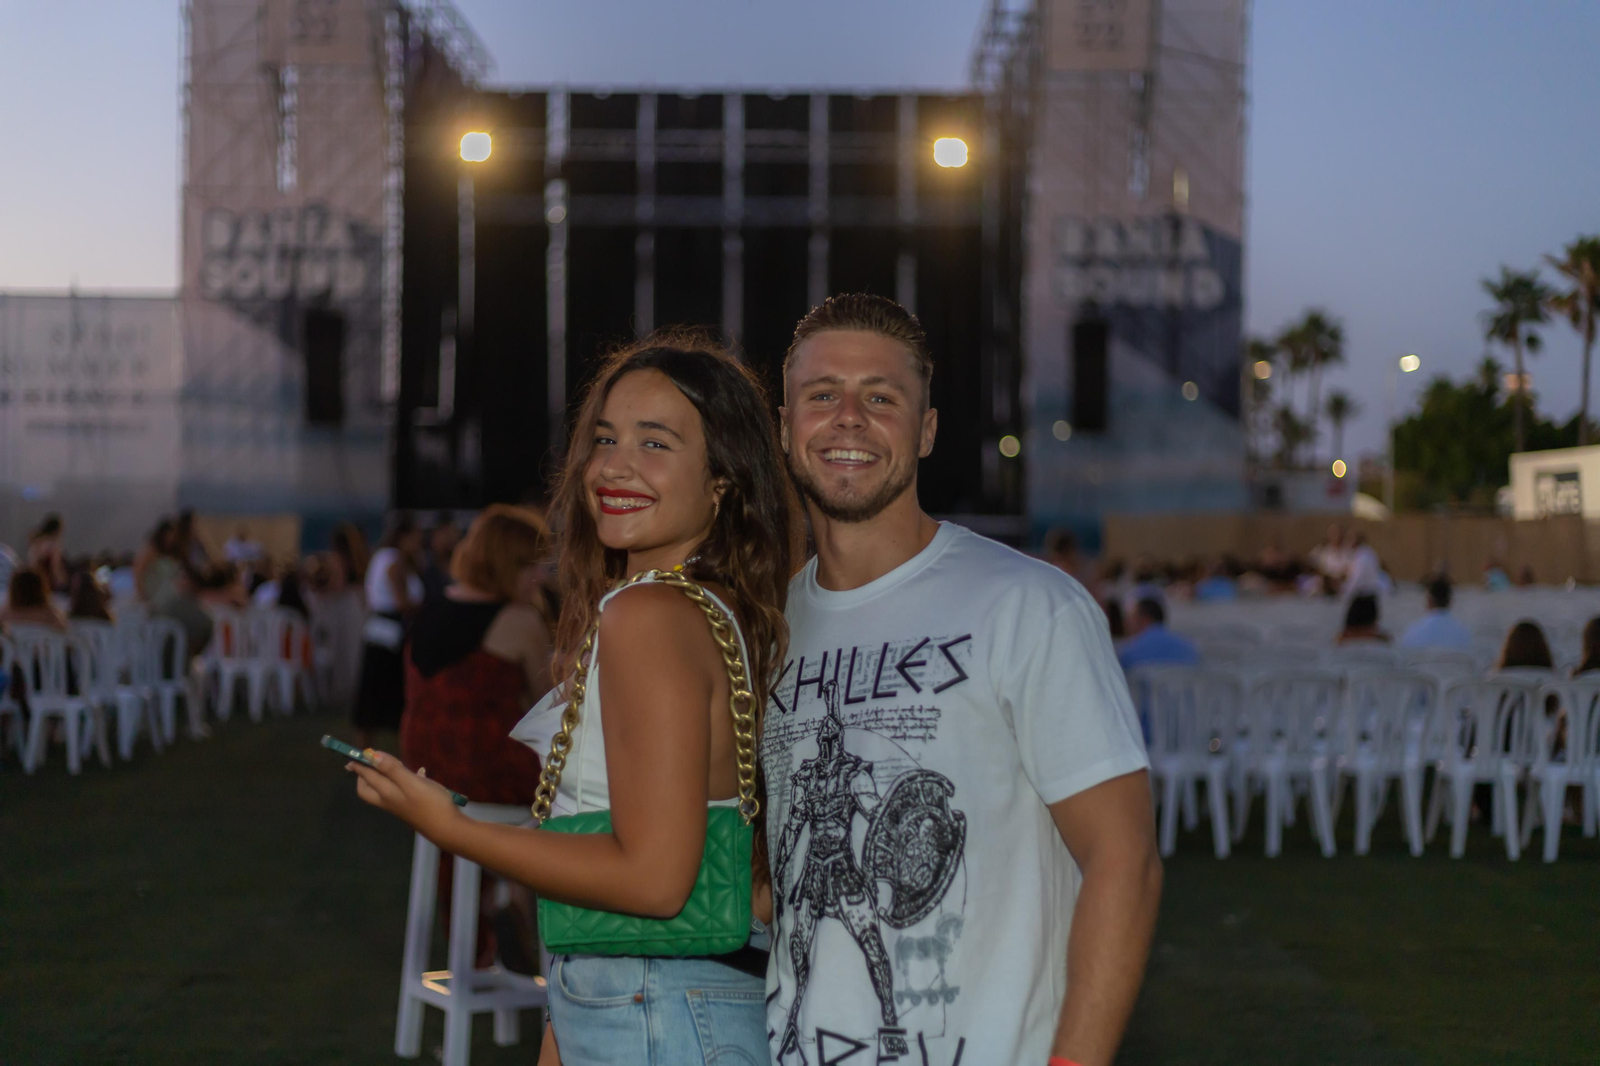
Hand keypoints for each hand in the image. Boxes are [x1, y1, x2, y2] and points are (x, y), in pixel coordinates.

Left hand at [347, 751, 461, 842]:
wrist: (446, 827)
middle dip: (365, 775)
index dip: (361, 764)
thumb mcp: (411, 783)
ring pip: (383, 789)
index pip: (367, 776)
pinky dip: (403, 780)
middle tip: (372, 762)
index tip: (356, 754)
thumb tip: (372, 756)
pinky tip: (419, 773)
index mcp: (386, 793)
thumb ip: (391, 769)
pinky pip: (400, 790)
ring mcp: (399, 804)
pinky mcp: (410, 805)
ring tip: (395, 763)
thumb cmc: (430, 803)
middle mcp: (388, 800)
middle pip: (368, 788)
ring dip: (384, 775)